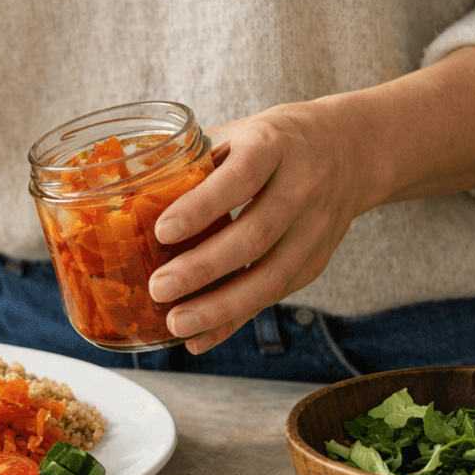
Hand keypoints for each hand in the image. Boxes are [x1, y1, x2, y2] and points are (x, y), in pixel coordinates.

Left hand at [146, 99, 379, 353]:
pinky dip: (234, 321)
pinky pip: (273, 297)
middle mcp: (301, 188)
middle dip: (203, 268)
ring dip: (220, 307)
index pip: (241, 177)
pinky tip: (199, 339)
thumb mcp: (239, 135)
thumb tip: (123, 186)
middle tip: (158, 288)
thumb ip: (193, 160)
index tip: (162, 231)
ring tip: (175, 324)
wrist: (351, 151)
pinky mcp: (315, 262)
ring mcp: (314, 230)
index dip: (202, 206)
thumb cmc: (274, 142)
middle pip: (255, 236)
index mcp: (274, 146)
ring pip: (270, 277)